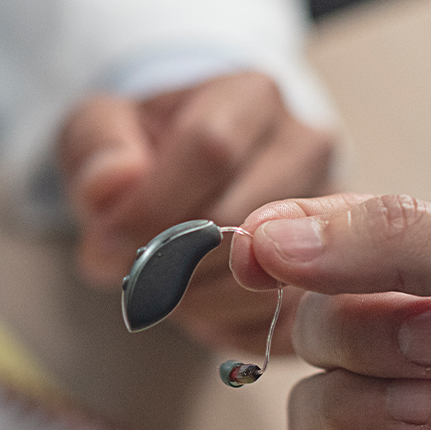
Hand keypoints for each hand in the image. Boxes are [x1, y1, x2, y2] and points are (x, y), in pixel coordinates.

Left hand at [57, 71, 333, 350]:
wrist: (180, 184)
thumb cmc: (140, 155)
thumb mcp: (99, 133)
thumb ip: (97, 150)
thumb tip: (115, 184)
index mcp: (249, 97)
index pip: (211, 150)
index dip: (151, 207)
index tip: (107, 238)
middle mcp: (305, 147)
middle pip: (241, 223)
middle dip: (169, 263)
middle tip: (131, 273)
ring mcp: (330, 216)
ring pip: (267, 280)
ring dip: (195, 303)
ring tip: (163, 289)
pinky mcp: (333, 277)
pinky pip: (283, 324)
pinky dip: (227, 331)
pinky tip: (198, 311)